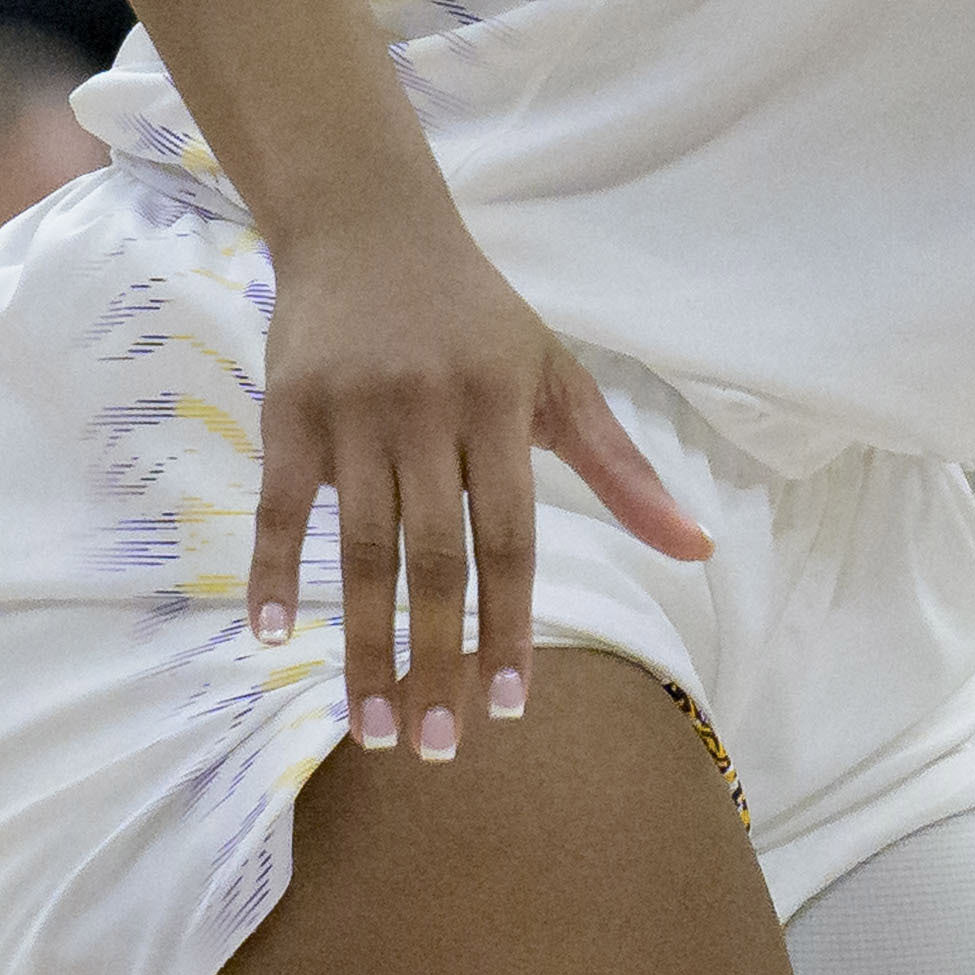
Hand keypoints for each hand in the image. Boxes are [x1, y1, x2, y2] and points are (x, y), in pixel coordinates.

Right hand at [246, 191, 708, 765]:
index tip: (507, 710)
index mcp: (505, 409)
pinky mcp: (289, 410)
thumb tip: (701, 548)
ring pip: (359, 547)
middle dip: (436, 658)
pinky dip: (272, 571)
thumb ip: (623, 471)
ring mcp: (355, 413)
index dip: (507, 626)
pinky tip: (272, 638)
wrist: (369, 225)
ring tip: (370, 726)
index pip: (511, 539)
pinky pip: (279, 505)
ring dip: (362, 644)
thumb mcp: (558, 380)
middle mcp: (430, 413)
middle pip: (434, 557)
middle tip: (434, 748)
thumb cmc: (477, 318)